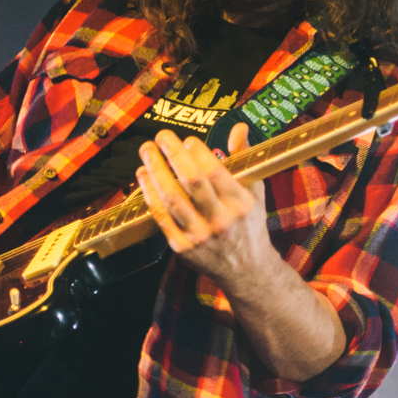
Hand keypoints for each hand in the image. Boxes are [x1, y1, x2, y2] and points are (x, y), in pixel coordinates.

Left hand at [135, 123, 280, 286]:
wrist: (246, 270)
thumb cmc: (249, 223)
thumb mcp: (255, 191)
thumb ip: (244, 158)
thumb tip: (238, 127)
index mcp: (241, 204)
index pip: (216, 173)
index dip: (199, 154)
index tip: (188, 139)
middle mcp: (221, 221)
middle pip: (191, 182)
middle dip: (173, 155)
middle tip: (161, 136)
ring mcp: (200, 236)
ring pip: (171, 199)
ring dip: (155, 171)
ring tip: (147, 151)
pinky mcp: (182, 247)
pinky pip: (161, 217)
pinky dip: (149, 194)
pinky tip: (143, 176)